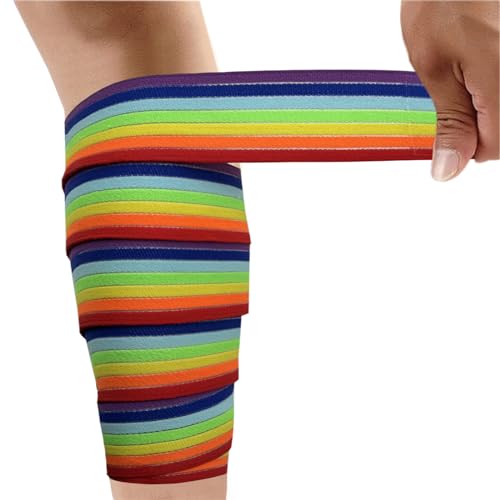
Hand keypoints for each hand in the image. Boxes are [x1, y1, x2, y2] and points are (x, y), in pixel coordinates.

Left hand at [401, 0, 498, 180]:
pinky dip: (492, 80)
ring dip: (490, 99)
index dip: (465, 142)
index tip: (451, 117)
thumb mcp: (435, 66)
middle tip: (464, 81)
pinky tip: (483, 57)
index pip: (493, 150)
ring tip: (474, 62)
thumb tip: (449, 168)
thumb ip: (450, 121)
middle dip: (482, 117)